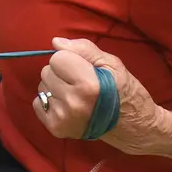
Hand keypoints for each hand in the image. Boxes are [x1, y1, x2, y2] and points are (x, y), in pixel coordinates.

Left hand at [33, 38, 158, 153]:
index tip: (84, 69)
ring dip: (56, 87)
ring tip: (76, 95)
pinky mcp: (56, 129)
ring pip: (42, 86)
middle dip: (62, 73)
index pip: (57, 58)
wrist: (133, 128)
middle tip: (81, 83)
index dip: (70, 59)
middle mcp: (73, 103)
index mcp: (88, 85)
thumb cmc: (125, 92)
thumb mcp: (112, 64)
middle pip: (47, 71)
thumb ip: (83, 49)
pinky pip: (38, 103)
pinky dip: (50, 101)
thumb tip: (56, 42)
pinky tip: (68, 106)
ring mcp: (63, 118)